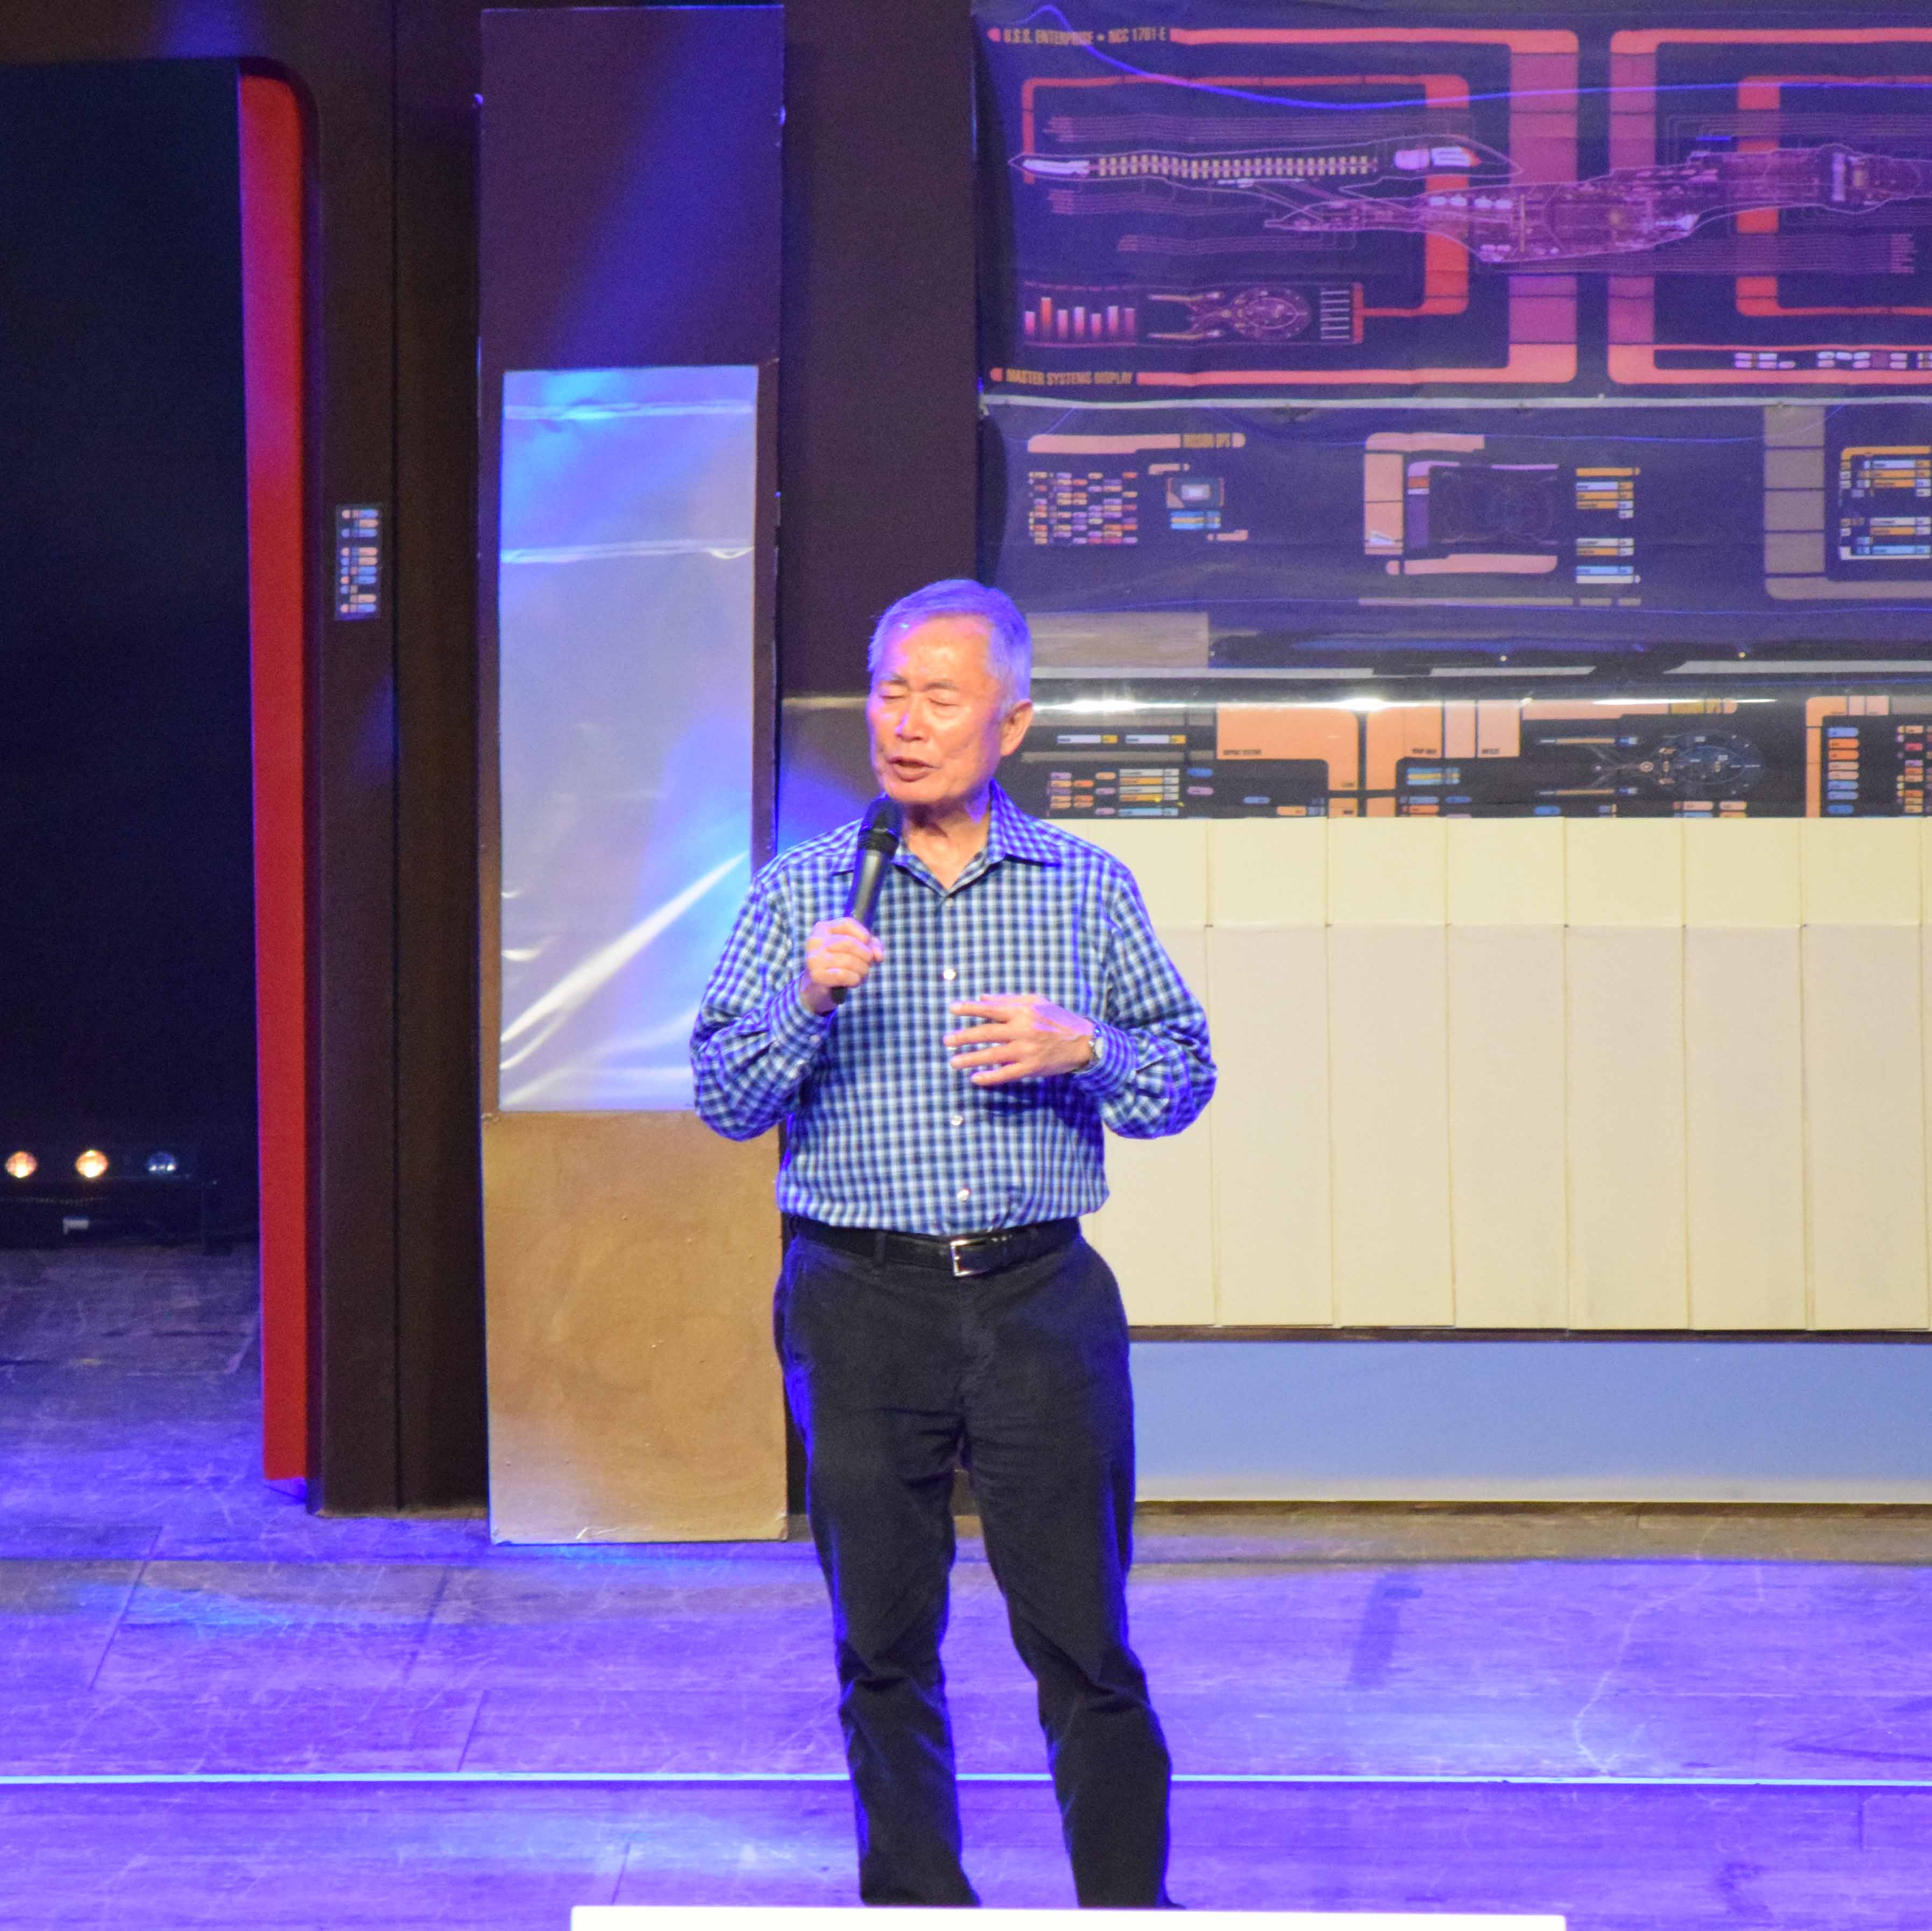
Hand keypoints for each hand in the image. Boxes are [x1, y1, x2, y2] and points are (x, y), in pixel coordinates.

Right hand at [799, 918, 883, 1015]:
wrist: (818, 988)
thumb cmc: (839, 964)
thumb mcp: (857, 949)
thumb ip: (872, 946)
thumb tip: (878, 956)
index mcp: (823, 928)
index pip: (847, 923)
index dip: (864, 935)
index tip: (869, 948)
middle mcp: (815, 940)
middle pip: (850, 943)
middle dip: (866, 956)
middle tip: (868, 965)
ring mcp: (814, 958)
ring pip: (849, 961)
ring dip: (862, 970)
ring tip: (861, 975)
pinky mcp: (816, 975)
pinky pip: (843, 975)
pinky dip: (854, 980)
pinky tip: (854, 982)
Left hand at [944, 995, 1095, 1084]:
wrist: (1083, 1042)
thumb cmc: (1057, 1019)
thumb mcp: (1036, 1001)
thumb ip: (1007, 999)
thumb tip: (981, 997)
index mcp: (1023, 1010)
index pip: (990, 1008)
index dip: (969, 1008)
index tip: (951, 1009)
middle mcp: (1024, 1029)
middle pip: (987, 1033)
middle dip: (964, 1037)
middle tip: (946, 1041)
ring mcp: (1027, 1050)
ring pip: (993, 1055)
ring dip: (971, 1059)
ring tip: (953, 1062)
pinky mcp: (1032, 1067)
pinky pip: (1006, 1074)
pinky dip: (990, 1077)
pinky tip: (975, 1078)